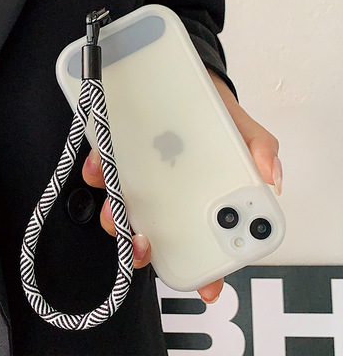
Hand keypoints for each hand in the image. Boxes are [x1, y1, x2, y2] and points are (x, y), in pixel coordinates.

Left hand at [82, 69, 282, 303]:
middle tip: (144, 240)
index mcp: (198, 200)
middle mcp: (165, 198)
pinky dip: (96, 173)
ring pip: (120, 213)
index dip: (204, 271)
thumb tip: (271, 179)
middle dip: (142, 248)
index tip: (206, 286)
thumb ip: (260, 149)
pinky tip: (99, 164)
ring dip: (114, 215)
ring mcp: (138, 182)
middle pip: (152, 238)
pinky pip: (100, 173)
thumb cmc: (214, 113)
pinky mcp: (116, 159)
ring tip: (117, 201)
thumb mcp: (240, 129)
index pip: (202, 243)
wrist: (186, 81)